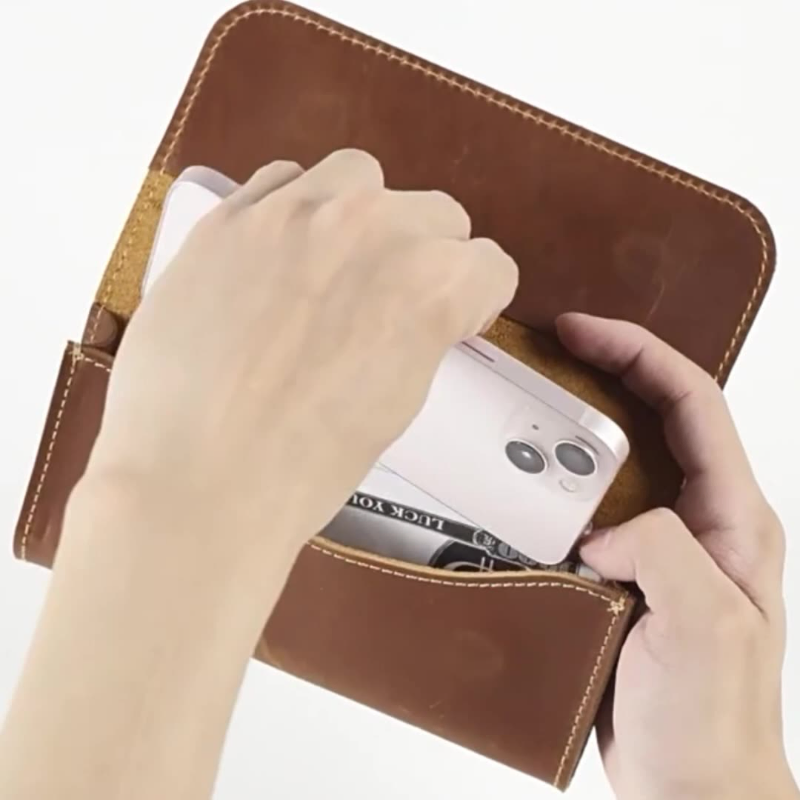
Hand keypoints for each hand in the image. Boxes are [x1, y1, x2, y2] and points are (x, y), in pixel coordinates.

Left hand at [84, 149, 517, 568]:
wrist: (196, 480)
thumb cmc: (303, 466)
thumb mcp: (398, 402)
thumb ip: (421, 334)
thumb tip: (414, 314)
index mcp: (430, 285)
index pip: (489, 266)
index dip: (474, 302)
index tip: (451, 324)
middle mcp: (372, 229)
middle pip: (436, 214)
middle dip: (426, 258)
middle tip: (389, 305)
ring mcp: (294, 214)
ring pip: (360, 179)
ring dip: (362, 218)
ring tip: (331, 271)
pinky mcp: (228, 218)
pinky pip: (282, 182)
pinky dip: (293, 211)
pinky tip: (275, 260)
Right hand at [558, 314, 797, 799]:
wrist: (692, 785)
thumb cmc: (716, 720)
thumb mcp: (706, 624)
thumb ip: (664, 550)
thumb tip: (603, 527)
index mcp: (734, 518)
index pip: (693, 404)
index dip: (639, 354)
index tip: (583, 331)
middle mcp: (700, 520)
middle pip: (653, 415)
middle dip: (604, 370)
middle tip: (548, 349)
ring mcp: (660, 545)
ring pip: (615, 458)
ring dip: (574, 424)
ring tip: (529, 404)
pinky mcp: (623, 570)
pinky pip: (587, 505)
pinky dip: (556, 479)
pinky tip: (524, 479)